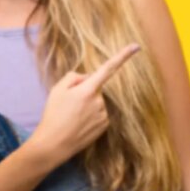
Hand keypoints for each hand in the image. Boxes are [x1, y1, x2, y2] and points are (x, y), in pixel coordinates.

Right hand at [25, 43, 140, 166]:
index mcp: (88, 89)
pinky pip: (99, 114)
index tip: (136, 46)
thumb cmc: (53, 114)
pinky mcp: (105, 126)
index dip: (123, 56)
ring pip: (97, 102)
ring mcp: (104, 114)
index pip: (108, 68)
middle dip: (85, 91)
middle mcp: (100, 101)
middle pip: (95, 88)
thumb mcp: (57, 89)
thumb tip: (89, 77)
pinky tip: (78, 123)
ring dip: (87, 105)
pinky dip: (90, 116)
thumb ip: (74, 77)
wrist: (54, 144)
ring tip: (71, 116)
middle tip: (68, 104)